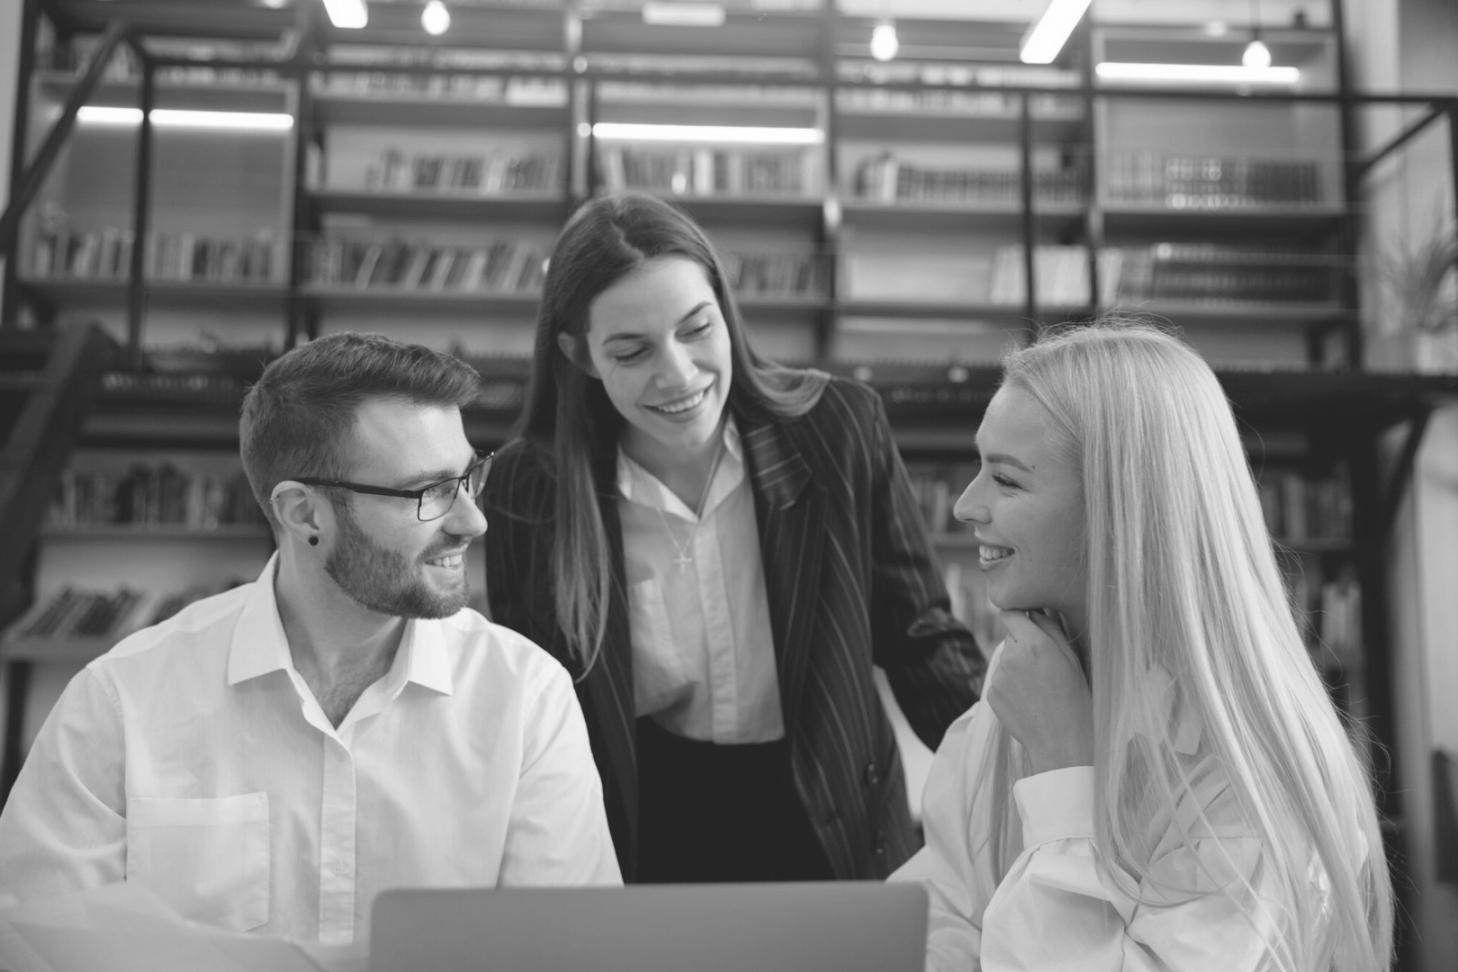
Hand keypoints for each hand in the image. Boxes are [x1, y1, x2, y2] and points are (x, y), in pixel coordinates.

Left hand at [984, 610, 1093, 774]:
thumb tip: (1037, 610)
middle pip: (1010, 638)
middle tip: (1043, 665)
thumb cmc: (1074, 697)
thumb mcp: (1071, 658)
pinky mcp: (991, 694)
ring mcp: (998, 676)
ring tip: (1038, 687)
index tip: (1025, 619)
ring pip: (1005, 660)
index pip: (1011, 613)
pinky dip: (1010, 686)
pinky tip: (1028, 700)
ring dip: (1016, 666)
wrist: (1062, 741)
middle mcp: (1011, 657)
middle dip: (1023, 644)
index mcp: (1033, 644)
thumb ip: (1051, 629)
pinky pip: (999, 681)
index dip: (1018, 615)